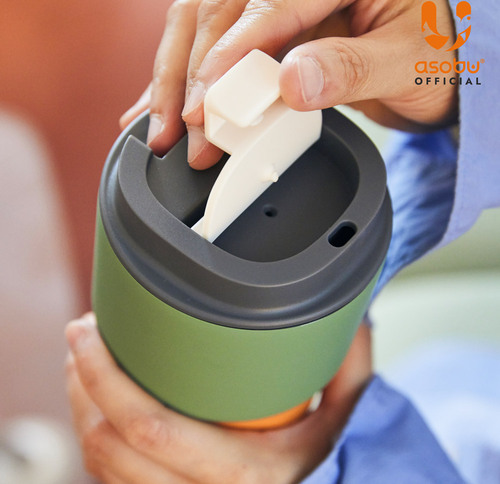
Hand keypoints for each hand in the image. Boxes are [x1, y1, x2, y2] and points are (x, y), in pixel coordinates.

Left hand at [66, 313, 371, 482]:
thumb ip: (349, 361)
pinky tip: (97, 400)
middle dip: (82, 383)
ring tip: (83, 359)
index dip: (105, 377)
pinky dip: (93, 434)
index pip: (149, 426)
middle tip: (83, 333)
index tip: (88, 330)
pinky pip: (110, 478)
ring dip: (80, 406)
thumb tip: (347, 311)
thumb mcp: (349, 412)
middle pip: (109, 444)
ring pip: (101, 465)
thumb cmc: (329, 459)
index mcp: (242, 473)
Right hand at [120, 0, 456, 168]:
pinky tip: (158, 107)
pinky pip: (214, 47)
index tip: (204, 106)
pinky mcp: (267, 35)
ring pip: (201, 26)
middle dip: (192, 77)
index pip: (268, 3)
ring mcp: (277, 4)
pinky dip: (185, 80)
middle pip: (218, 10)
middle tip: (182, 134)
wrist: (441, 56)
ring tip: (158, 130)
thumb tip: (289, 84)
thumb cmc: (437, 50)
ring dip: (174, 80)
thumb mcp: (406, 60)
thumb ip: (350, 68)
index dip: (229, 57)